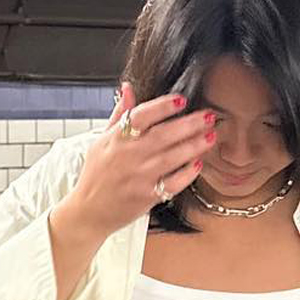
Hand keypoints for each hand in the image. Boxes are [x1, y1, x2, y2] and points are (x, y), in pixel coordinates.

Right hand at [59, 80, 213, 239]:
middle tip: (208, 116)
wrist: (89, 211)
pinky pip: (172, 183)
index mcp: (117, 139)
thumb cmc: (96, 175)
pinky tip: (198, 164)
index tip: (181, 100)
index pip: (141, 116)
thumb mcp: (102, 140)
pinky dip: (187, 174)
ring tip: (210, 136)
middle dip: (189, 124)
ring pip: (172, 157)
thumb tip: (128, 88)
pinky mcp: (147, 197)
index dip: (162, 106)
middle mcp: (129, 156)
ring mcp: (139, 177)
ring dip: (194, 145)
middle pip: (163, 135)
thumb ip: (119, 115)